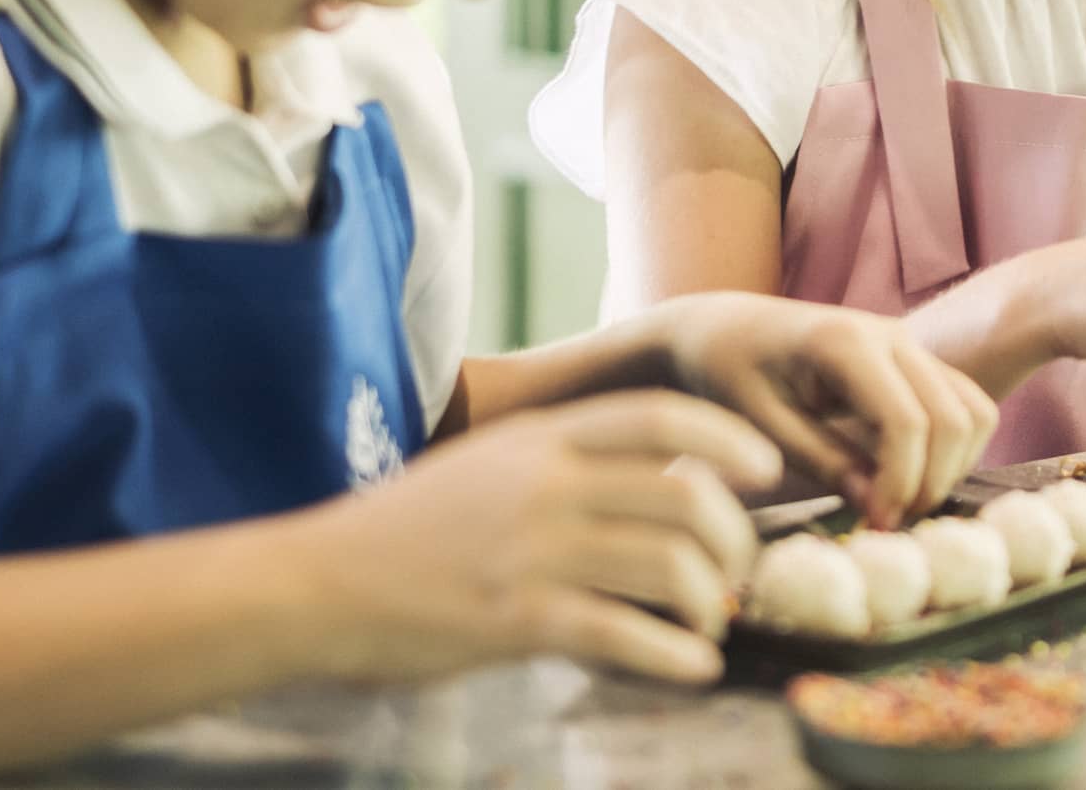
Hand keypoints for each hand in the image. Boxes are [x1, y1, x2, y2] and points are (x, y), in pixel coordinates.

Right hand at [290, 391, 779, 686]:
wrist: (319, 580)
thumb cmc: (412, 523)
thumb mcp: (491, 464)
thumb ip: (566, 462)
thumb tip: (659, 480)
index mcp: (542, 438)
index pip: (658, 419)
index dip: (726, 438)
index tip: (767, 467)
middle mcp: (546, 483)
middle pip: (682, 497)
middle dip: (733, 538)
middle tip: (739, 571)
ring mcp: (532, 551)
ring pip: (666, 566)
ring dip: (709, 601)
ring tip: (714, 623)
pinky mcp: (515, 620)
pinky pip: (621, 634)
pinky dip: (673, 655)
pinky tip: (693, 667)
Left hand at [650, 294, 996, 528]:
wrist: (724, 329)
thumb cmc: (730, 374)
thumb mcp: (762, 425)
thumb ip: (822, 462)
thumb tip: (881, 508)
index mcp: (845, 342)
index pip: (907, 421)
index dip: (901, 483)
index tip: (873, 524)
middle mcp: (890, 333)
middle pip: (953, 419)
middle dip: (931, 482)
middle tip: (886, 520)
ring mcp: (907, 341)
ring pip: (973, 410)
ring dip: (950, 467)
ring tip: (897, 500)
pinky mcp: (914, 357)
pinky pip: (964, 403)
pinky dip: (953, 448)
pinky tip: (905, 474)